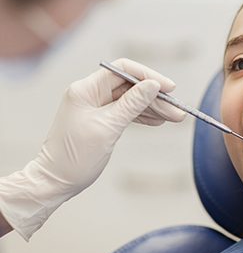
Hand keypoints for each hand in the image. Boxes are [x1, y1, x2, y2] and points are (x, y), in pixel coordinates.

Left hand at [0, 58, 184, 239]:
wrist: (55, 182)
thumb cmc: (75, 157)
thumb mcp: (108, 128)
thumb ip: (132, 104)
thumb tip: (153, 84)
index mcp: (86, 89)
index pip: (123, 70)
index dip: (148, 76)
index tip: (169, 88)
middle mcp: (90, 93)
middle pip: (130, 86)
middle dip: (154, 97)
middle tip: (176, 110)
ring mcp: (95, 105)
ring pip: (131, 100)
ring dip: (152, 108)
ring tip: (173, 117)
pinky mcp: (100, 118)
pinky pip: (125, 111)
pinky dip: (141, 115)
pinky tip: (157, 121)